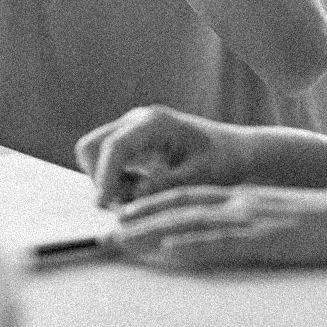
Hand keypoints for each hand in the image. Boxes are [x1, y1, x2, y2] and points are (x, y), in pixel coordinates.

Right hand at [74, 105, 256, 207]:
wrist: (234, 150)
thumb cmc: (222, 161)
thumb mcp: (199, 178)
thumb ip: (164, 186)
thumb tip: (131, 197)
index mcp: (155, 123)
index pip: (115, 146)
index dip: (104, 177)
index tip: (101, 206)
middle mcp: (137, 120)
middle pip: (93, 146)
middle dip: (101, 178)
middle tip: (125, 203)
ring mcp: (132, 128)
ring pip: (95, 153)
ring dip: (108, 180)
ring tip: (140, 195)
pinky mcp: (131, 140)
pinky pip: (107, 160)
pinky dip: (115, 179)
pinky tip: (141, 189)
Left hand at [110, 185, 326, 269]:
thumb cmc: (323, 228)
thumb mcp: (278, 222)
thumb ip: (248, 227)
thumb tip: (221, 241)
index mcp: (244, 198)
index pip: (187, 196)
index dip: (152, 203)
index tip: (122, 214)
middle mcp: (242, 203)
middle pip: (180, 206)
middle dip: (140, 217)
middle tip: (105, 230)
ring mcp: (253, 220)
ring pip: (192, 222)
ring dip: (153, 231)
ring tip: (121, 238)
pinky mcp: (267, 240)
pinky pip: (223, 243)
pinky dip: (192, 245)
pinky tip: (169, 249)